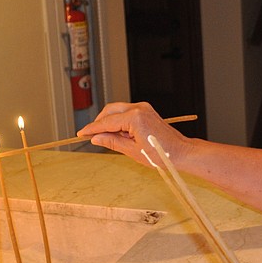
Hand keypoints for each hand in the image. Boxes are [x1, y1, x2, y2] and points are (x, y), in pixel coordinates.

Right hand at [77, 101, 191, 165]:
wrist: (181, 152)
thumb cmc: (161, 154)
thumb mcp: (132, 151)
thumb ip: (112, 142)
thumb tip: (96, 138)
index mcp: (135, 117)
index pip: (107, 122)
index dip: (92, 128)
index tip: (81, 133)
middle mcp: (139, 108)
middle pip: (110, 111)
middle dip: (99, 122)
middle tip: (91, 135)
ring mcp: (144, 108)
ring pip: (118, 110)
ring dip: (109, 122)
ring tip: (107, 138)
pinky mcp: (147, 111)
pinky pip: (127, 113)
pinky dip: (119, 121)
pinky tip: (119, 134)